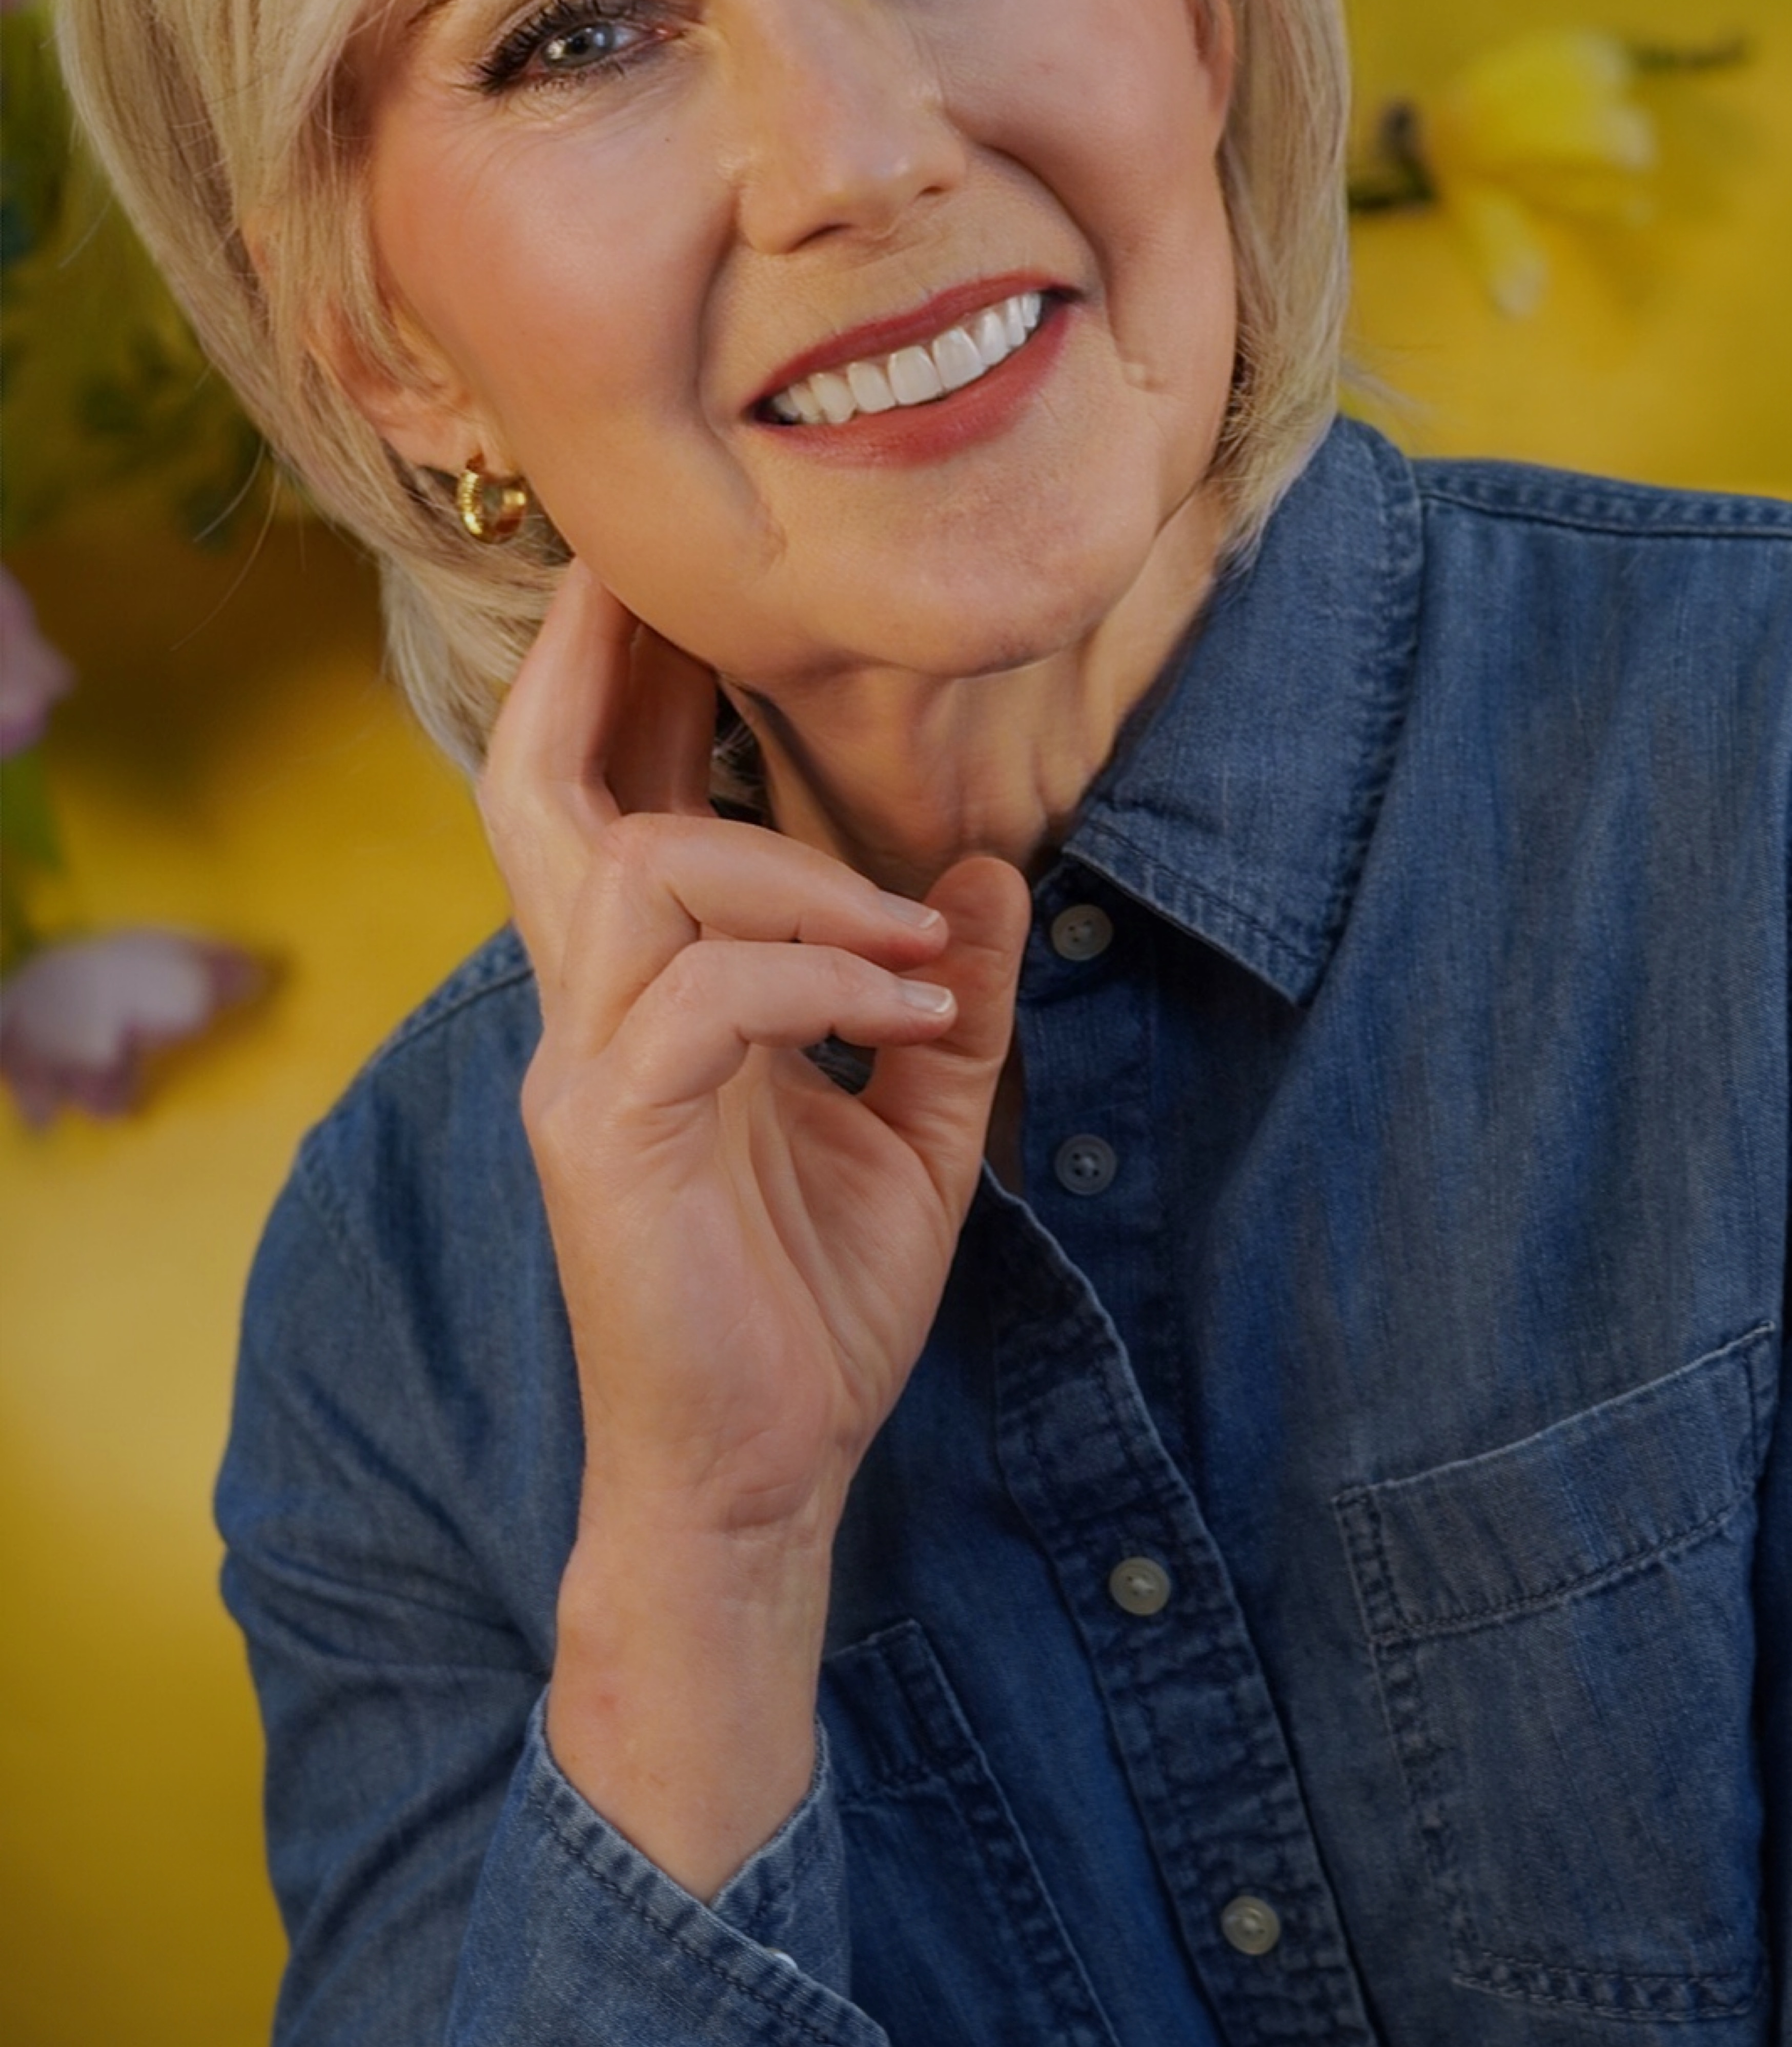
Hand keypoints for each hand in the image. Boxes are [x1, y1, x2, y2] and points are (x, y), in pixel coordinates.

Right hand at [478, 562, 1027, 1887]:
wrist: (763, 1482)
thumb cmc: (815, 1310)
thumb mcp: (919, 1130)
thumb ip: (949, 1001)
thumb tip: (995, 872)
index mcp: (649, 1000)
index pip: (611, 802)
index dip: (624, 681)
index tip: (667, 580)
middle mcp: (588, 1013)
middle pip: (541, 788)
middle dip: (589, 662)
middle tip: (640, 564)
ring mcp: (583, 1069)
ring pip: (639, 863)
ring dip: (799, 868)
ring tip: (918, 936)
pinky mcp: (607, 1133)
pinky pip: (704, 988)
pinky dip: (819, 969)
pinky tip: (904, 1002)